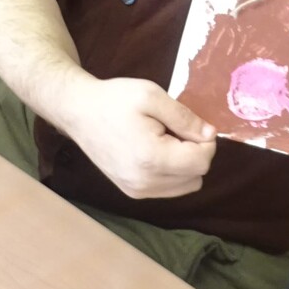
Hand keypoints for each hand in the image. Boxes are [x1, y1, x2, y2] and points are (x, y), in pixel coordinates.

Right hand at [59, 77, 216, 199]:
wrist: (78, 112)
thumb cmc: (114, 100)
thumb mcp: (152, 96)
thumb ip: (185, 117)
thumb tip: (210, 135)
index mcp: (152, 158)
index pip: (202, 161)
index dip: (205, 140)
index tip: (190, 123)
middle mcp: (145, 182)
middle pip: (197, 176)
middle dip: (194, 152)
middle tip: (174, 129)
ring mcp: (137, 191)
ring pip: (186, 186)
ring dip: (184, 164)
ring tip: (163, 140)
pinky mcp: (132, 193)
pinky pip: (169, 189)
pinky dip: (171, 172)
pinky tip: (155, 152)